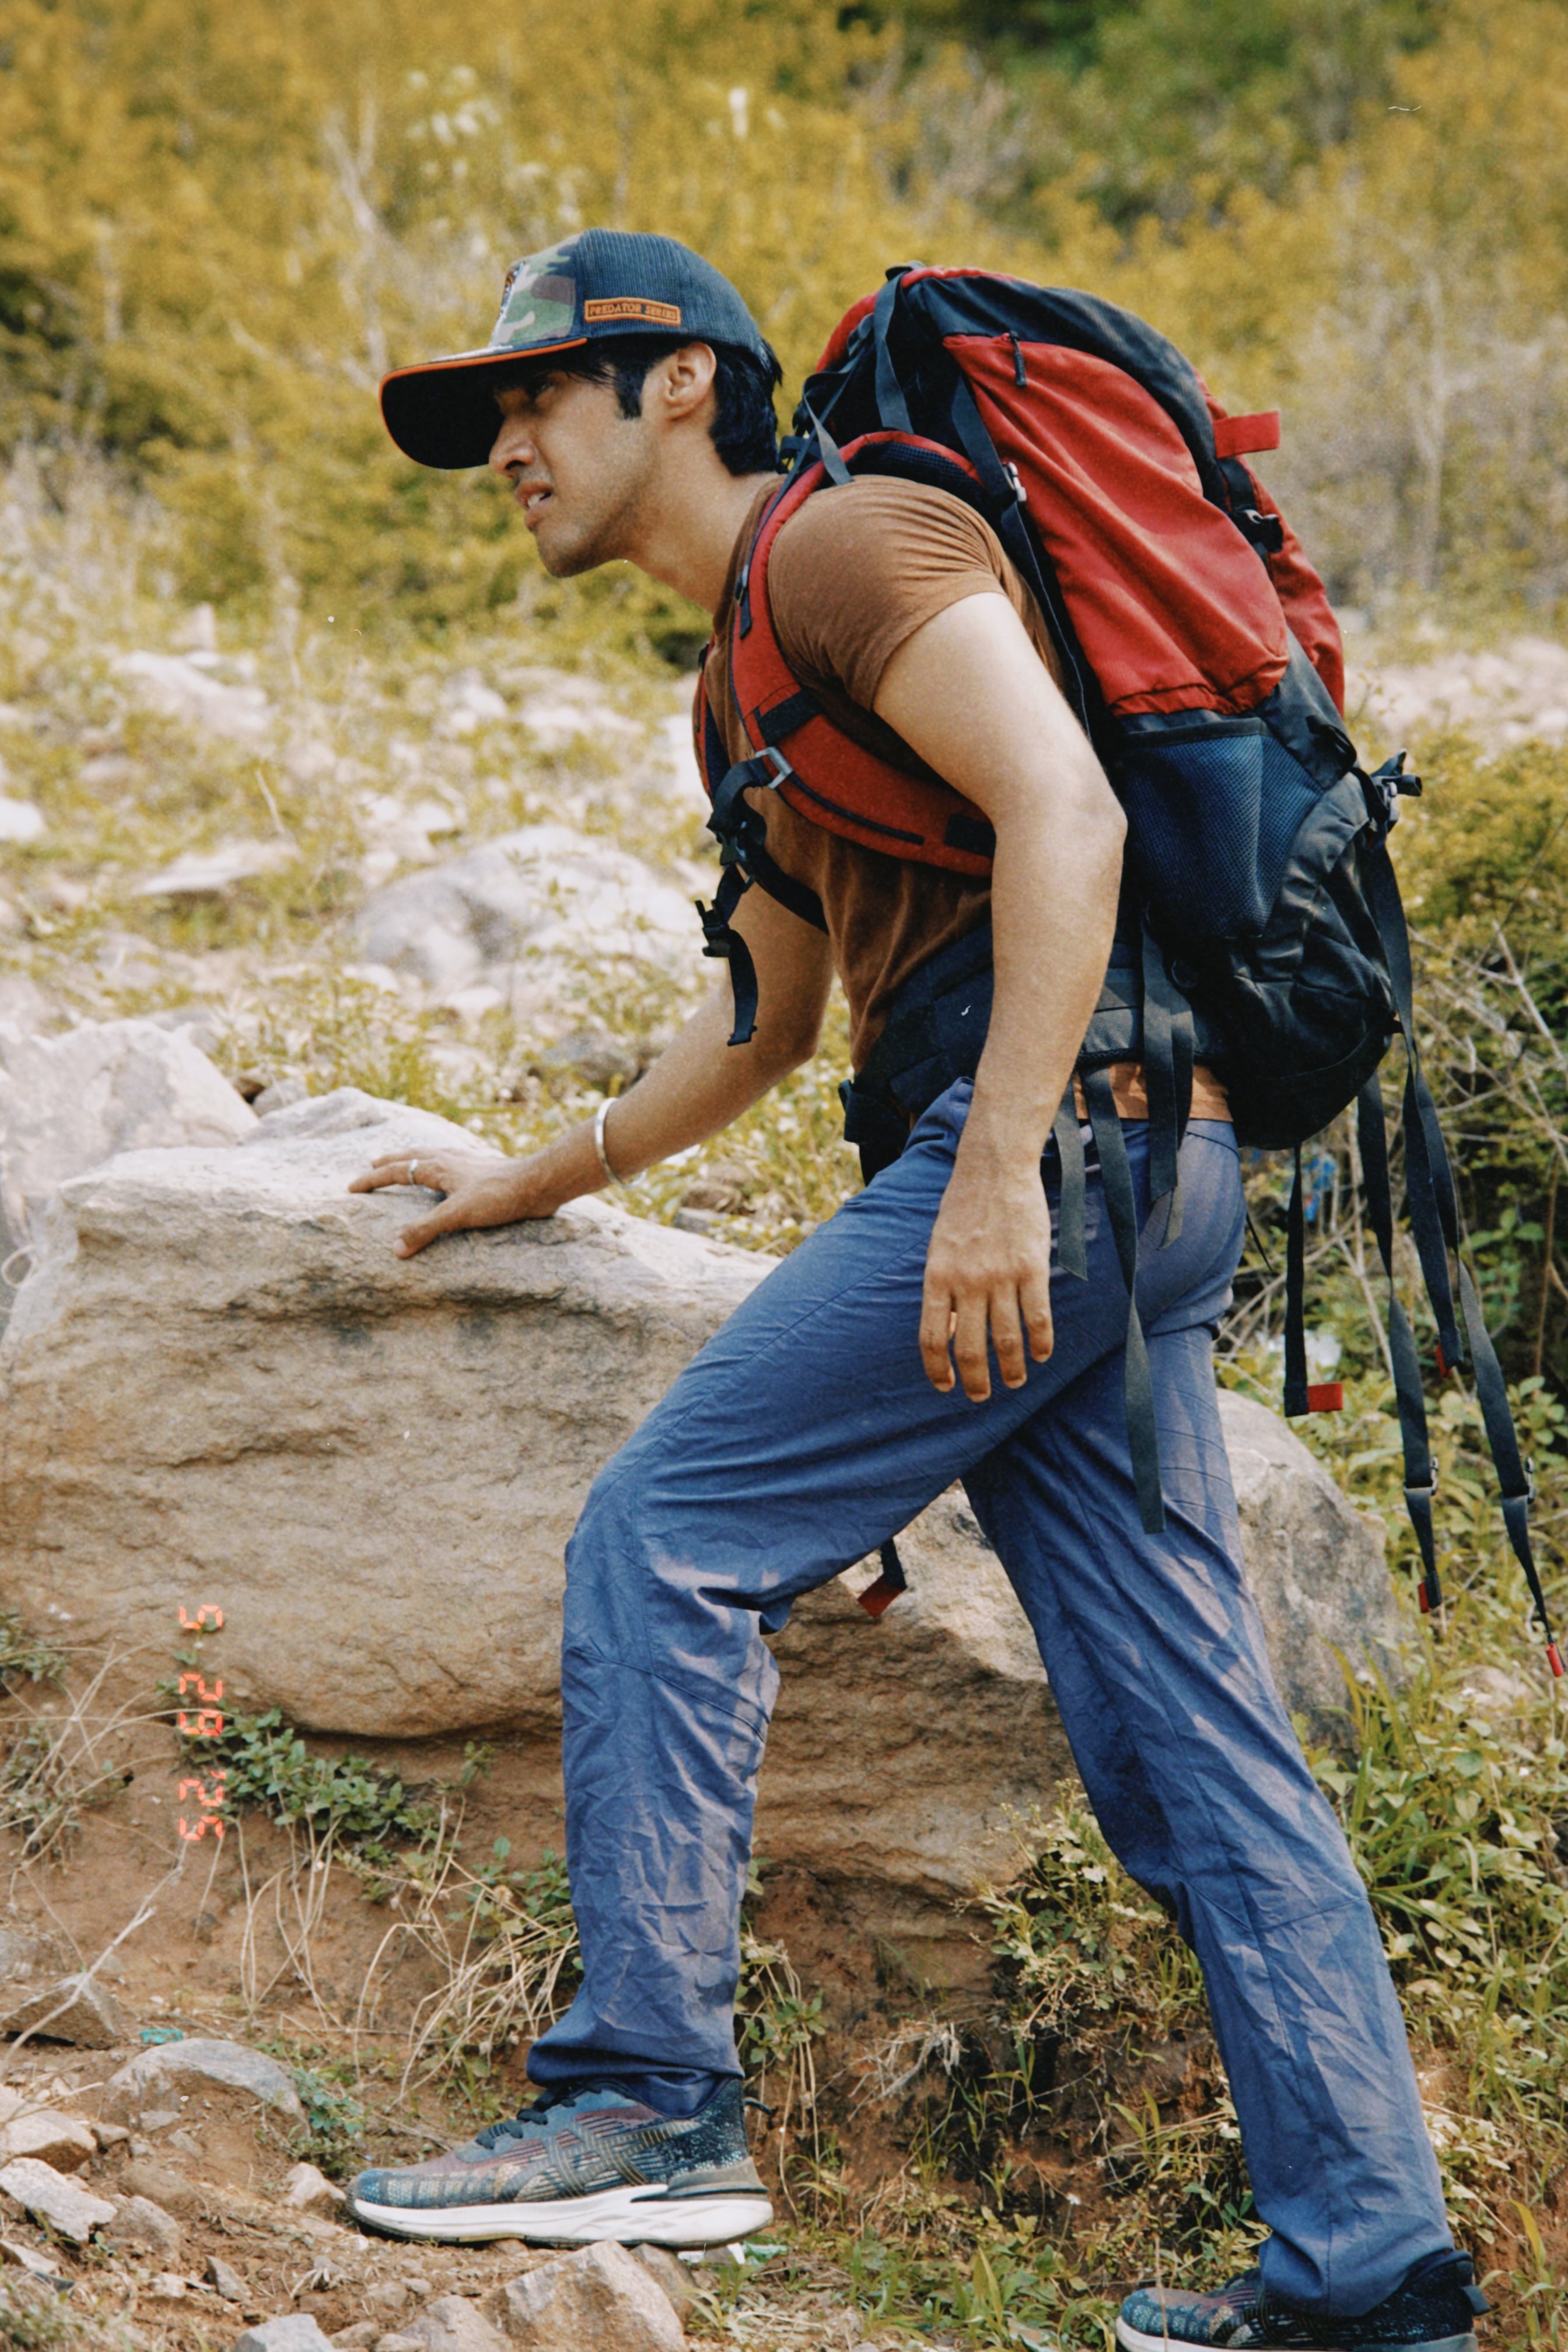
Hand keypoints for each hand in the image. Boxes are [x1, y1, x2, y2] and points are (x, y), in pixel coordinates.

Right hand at [349, 1147, 553, 1257]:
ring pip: (432, 1156)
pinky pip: (451, 1164)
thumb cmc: (499, 1196)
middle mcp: (449, 1159)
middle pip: (411, 1156)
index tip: (352, 1187)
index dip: (372, 1179)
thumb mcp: (457, 1215)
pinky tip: (449, 1176)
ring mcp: (467, 1163)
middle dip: (389, 1162)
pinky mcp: (483, 1170)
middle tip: (372, 1163)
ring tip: (407, 1164)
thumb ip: (426, 1230)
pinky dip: (438, 1166)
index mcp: (437, 1166)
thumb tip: (395, 1248)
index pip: (395, 1171)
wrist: (538, 1183)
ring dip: (414, 1160)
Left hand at [919, 1148, 1053, 1400]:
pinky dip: (1041, 1342)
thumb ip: (943, 1290)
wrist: (993, 1169)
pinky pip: (1037, 1316)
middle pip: (971, 1347)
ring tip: (1015, 1381)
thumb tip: (950, 1333)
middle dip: (976, 1380)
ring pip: (1007, 1339)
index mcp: (937, 1277)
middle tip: (981, 1395)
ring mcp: (1000, 1275)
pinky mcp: (1031, 1267)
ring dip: (1012, 1368)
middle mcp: (966, 1282)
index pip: (932, 1337)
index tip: (945, 1387)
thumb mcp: (939, 1249)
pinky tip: (1042, 1355)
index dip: (937, 1369)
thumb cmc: (963, 1210)